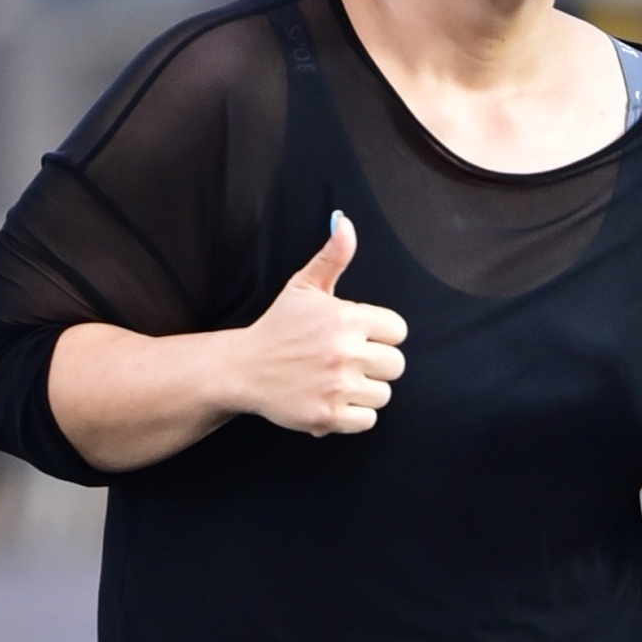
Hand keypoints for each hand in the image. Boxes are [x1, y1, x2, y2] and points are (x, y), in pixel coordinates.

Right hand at [231, 212, 408, 439]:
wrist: (243, 369)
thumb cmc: (279, 327)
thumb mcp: (304, 287)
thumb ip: (332, 256)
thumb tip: (344, 221)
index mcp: (346, 317)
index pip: (398, 331)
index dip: (380, 335)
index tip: (358, 338)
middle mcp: (344, 351)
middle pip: (395, 365)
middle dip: (375, 365)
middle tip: (347, 362)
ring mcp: (336, 386)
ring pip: (383, 394)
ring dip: (364, 391)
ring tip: (337, 382)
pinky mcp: (328, 416)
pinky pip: (368, 420)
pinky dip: (353, 416)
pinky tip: (332, 400)